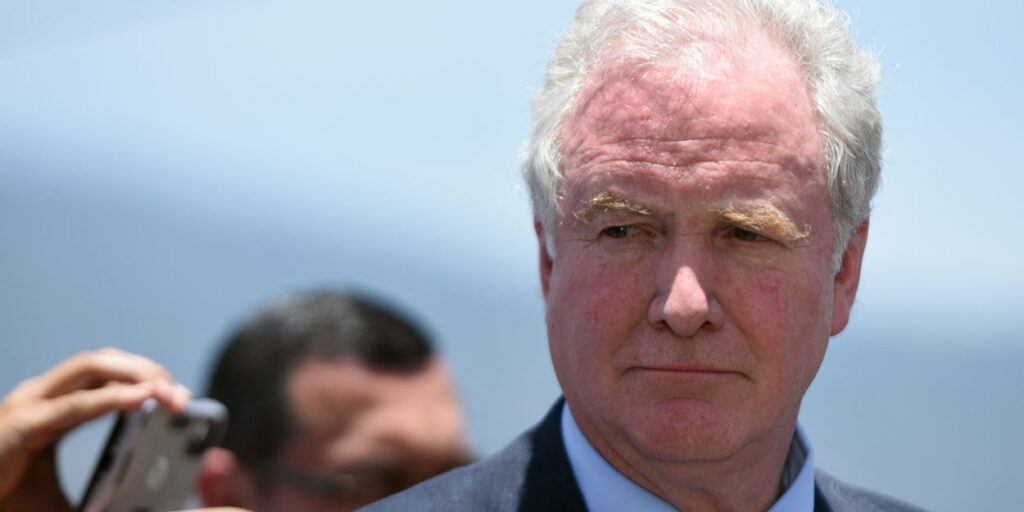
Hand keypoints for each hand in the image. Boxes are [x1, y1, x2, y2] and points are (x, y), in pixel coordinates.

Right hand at [0, 348, 191, 511]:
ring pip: (92, 368)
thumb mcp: (74, 501)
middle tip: (184, 397)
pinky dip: (110, 400)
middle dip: (149, 371)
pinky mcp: (19, 428)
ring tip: (169, 393)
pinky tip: (141, 400)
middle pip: (105, 363)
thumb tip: (155, 504)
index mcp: (54, 407)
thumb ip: (110, 493)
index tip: (182, 397)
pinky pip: (72, 407)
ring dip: (137, 375)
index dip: (146, 375)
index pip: (108, 374)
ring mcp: (27, 407)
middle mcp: (40, 397)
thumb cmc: (13, 507)